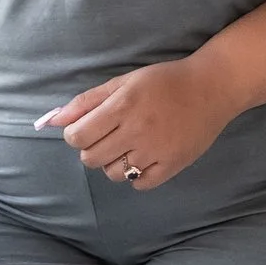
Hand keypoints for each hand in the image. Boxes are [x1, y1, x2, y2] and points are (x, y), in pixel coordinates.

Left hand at [37, 57, 232, 188]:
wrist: (213, 87)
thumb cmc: (164, 81)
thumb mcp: (123, 82)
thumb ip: (87, 101)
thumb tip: (52, 121)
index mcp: (122, 106)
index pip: (77, 137)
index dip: (75, 135)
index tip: (87, 129)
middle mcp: (137, 130)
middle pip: (91, 159)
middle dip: (92, 150)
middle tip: (108, 137)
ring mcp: (156, 150)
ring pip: (114, 173)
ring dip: (113, 162)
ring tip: (128, 146)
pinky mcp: (173, 165)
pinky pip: (139, 183)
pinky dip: (136, 175)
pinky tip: (144, 158)